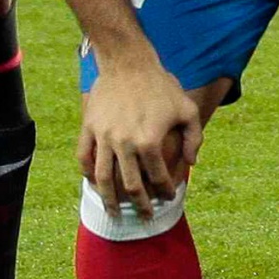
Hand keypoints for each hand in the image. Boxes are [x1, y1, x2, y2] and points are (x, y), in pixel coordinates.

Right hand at [79, 55, 203, 216]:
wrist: (128, 63)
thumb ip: (194, 138)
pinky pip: (84, 159)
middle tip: (145, 215)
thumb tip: (192, 163)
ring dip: (110, 199)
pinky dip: (89, 175)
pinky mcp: (88, 129)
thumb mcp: (187, 109)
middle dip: (140, 205)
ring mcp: (103, 137)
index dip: (165, 191)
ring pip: (103, 178)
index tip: (168, 198)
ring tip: (116, 212)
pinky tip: (96, 185)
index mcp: (149, 141)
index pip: (158, 177)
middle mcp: (124, 143)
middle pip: (130, 185)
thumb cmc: (161, 85)